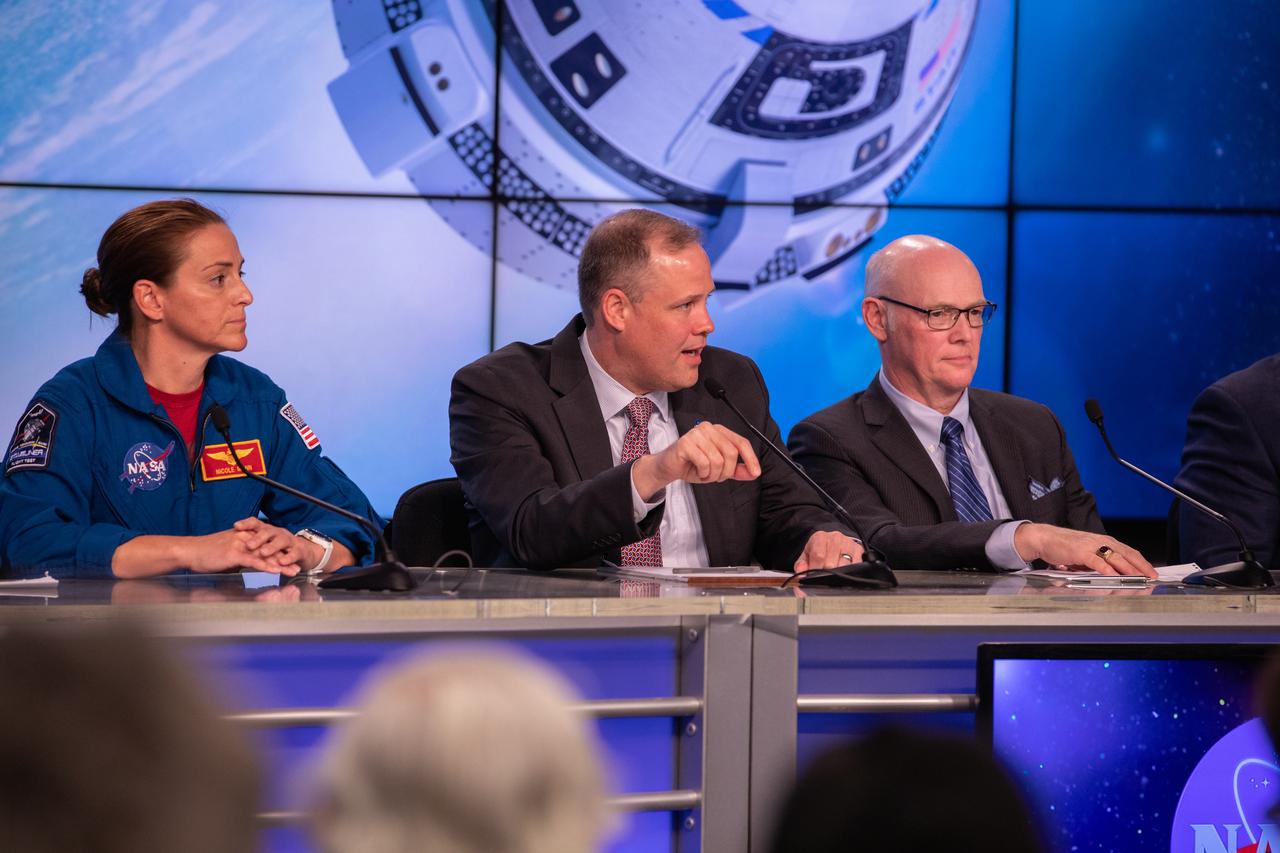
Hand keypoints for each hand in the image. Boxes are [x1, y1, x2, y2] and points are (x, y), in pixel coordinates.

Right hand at [181, 528, 301, 576]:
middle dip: (285, 559)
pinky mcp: (234, 553)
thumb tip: (249, 565)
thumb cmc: (205, 554)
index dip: (279, 552)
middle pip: (269, 549)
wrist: (189, 551)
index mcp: (244, 536)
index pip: (266, 545)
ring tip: (293, 570)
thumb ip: (240, 557)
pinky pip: (254, 560)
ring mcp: (240, 545)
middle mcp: (245, 538)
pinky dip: (266, 566)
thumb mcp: (227, 554)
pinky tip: (276, 571)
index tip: (290, 560)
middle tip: (298, 566)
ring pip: (265, 555)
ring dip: (281, 564)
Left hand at [233, 517, 320, 571]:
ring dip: (272, 547)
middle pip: (268, 531)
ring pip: (281, 541)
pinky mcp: (299, 551)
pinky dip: (288, 557)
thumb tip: (229, 545)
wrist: (302, 552)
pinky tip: (282, 562)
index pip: (256, 523)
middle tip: (249, 545)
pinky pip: (294, 553)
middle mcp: (278, 533)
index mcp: (267, 531)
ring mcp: (289, 541)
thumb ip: (251, 546)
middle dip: (258, 538)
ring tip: (263, 553)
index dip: (246, 524)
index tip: (236, 526)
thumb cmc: (278, 549)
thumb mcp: (264, 545)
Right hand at [631, 422, 760, 499]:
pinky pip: (704, 463)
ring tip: (704, 473)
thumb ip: (736, 469)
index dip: (750, 458)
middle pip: (731, 452)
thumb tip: (754, 472)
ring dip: (713, 475)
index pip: (741, 442)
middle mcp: (709, 428)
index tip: (756, 473)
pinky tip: (696, 471)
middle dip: (726, 472)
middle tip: (716, 477)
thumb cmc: (692, 465)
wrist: (668, 468)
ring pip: (718, 460)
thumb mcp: (719, 469)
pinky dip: (703, 473)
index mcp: (719, 431)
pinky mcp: (686, 443)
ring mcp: (696, 434)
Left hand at [794, 531, 864, 572]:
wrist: (833, 541)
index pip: (818, 555)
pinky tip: (844, 574)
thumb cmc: (819, 550)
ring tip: (833, 575)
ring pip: (845, 566)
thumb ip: (801, 566)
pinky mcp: (859, 550)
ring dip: (838, 575)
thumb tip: (800, 578)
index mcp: (819, 537)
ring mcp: (848, 543)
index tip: (813, 577)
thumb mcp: (807, 555)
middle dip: (826, 574)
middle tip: (822, 577)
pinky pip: (856, 566)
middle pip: (831, 563)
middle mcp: (835, 538)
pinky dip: (850, 573)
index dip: (815, 569)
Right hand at [1013, 523, 1155, 576]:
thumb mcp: (1089, 554)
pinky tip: (1114, 577)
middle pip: (1127, 555)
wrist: (1045, 538)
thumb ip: (1102, 562)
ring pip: (1116, 558)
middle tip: (1151, 578)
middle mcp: (1102, 542)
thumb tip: (1116, 575)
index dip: (1143, 563)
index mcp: (1105, 542)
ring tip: (1139, 579)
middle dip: (1141, 568)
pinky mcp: (1081, 552)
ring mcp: (1092, 546)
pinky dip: (1107, 570)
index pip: (1130, 552)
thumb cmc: (1065, 546)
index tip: (1152, 573)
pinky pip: (1097, 562)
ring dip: (1129, 570)